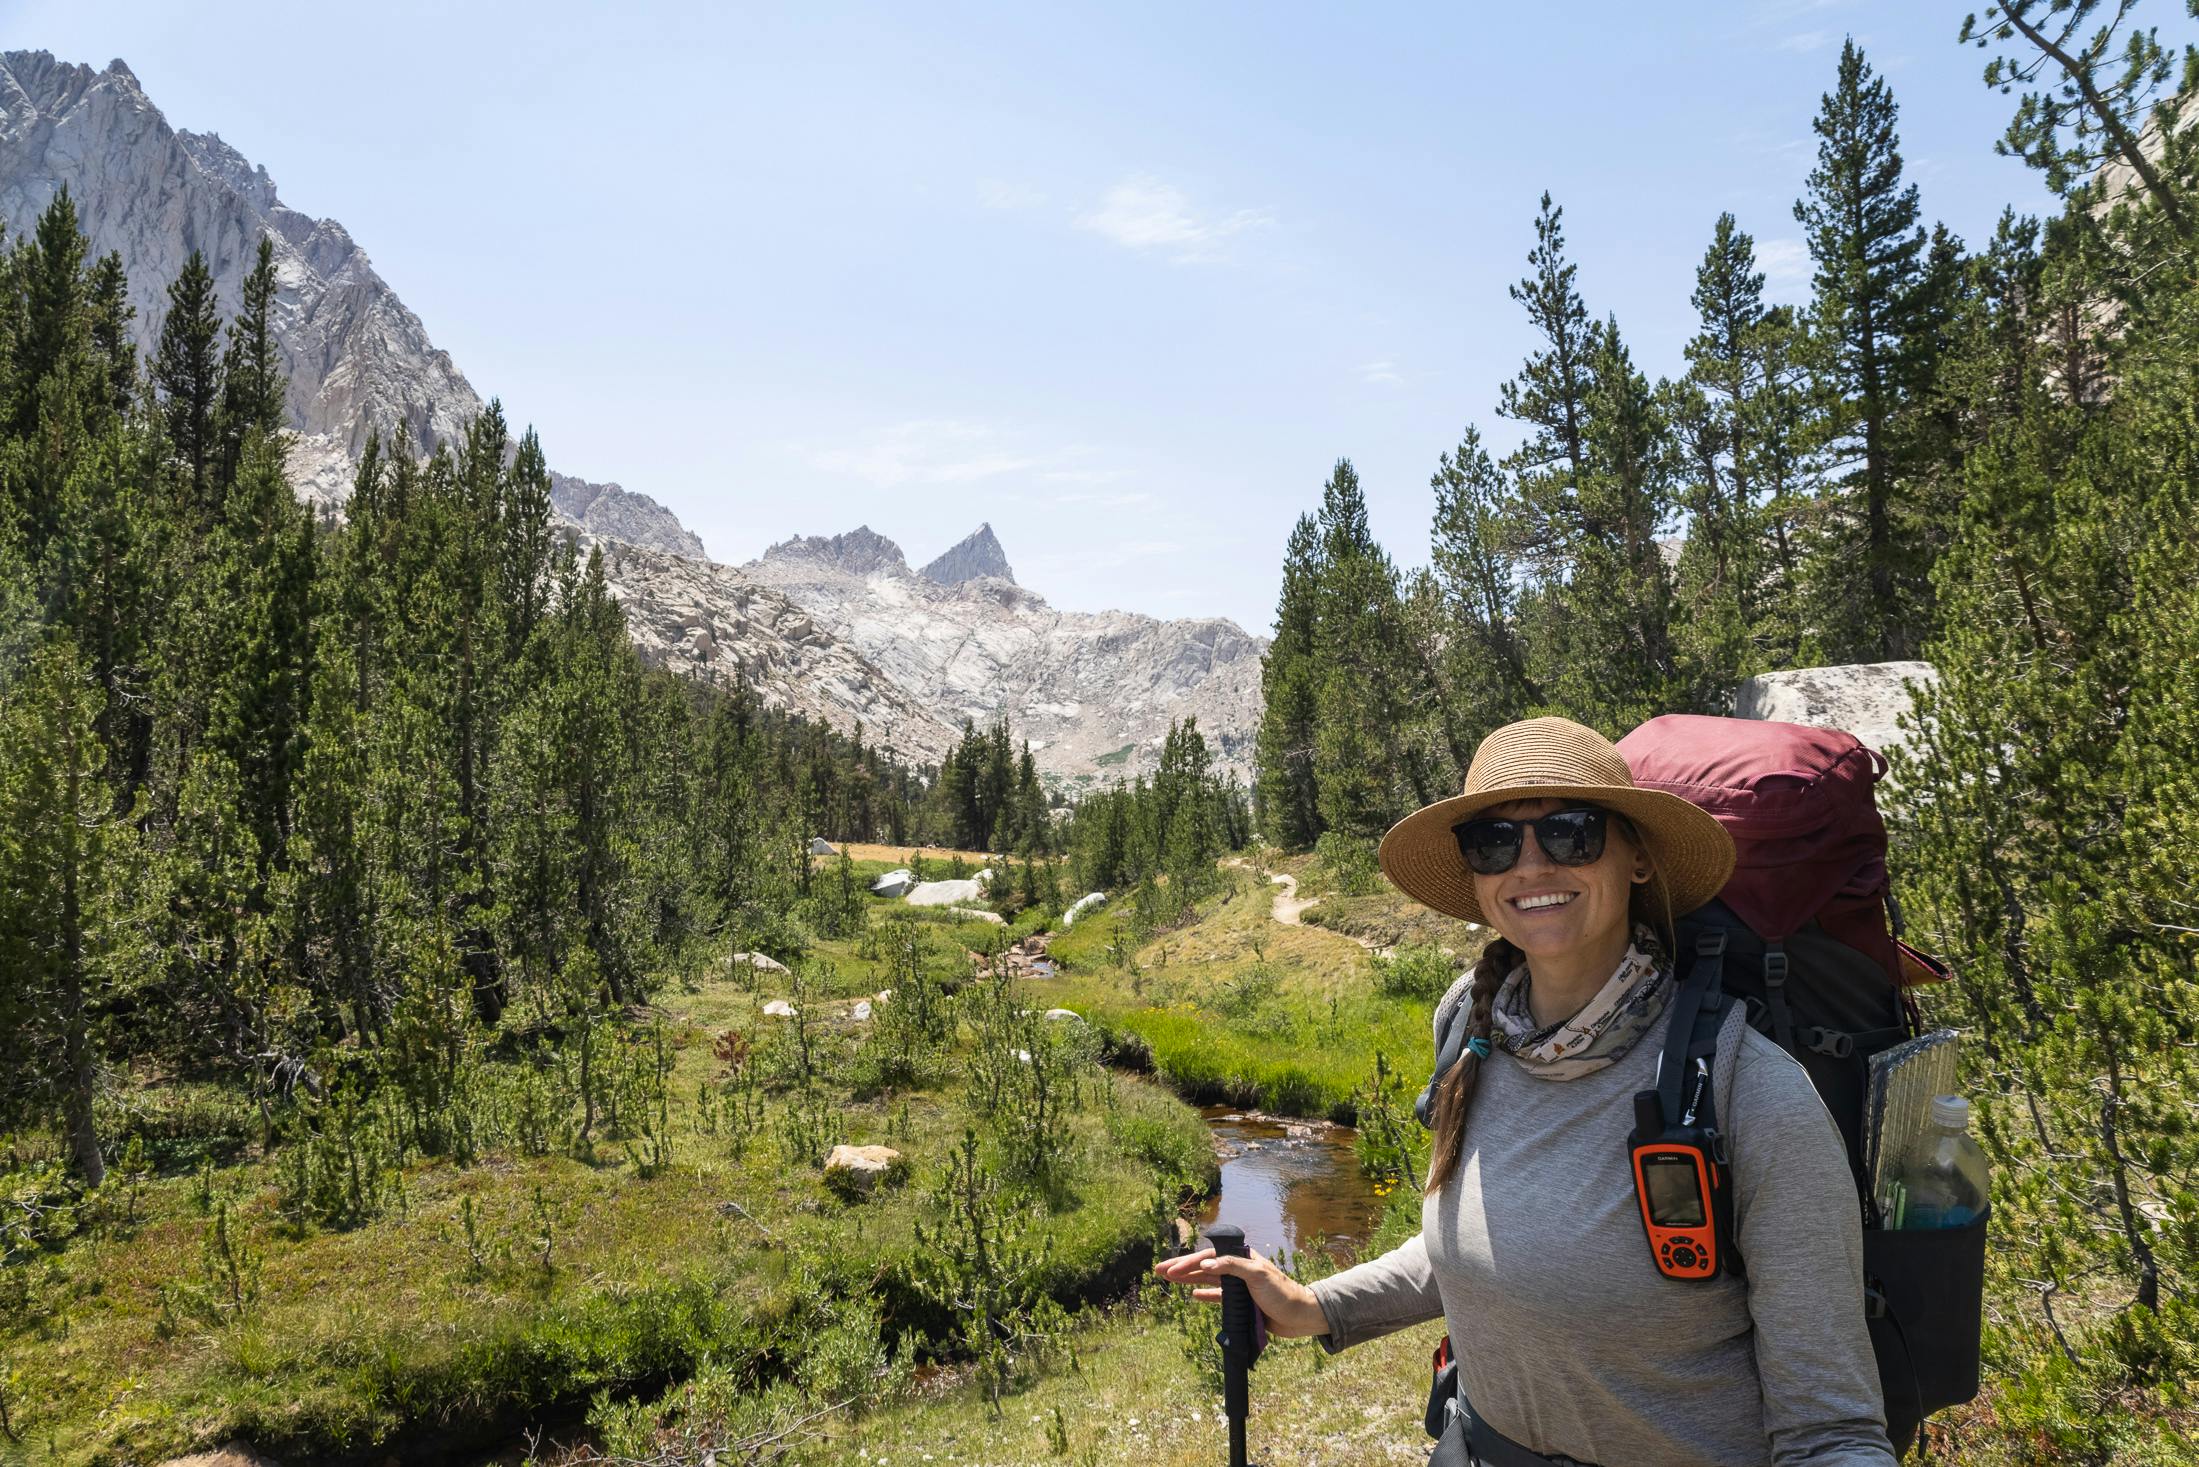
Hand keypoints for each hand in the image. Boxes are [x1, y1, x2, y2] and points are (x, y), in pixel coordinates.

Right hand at [1151, 1245, 1329, 1337]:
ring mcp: (1239, 1286)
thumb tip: (1205, 1263)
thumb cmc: (1282, 1293)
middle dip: (1182, 1268)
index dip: (1188, 1262)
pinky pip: (1218, 1297)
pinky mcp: (1242, 1303)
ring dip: (1189, 1280)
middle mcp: (1238, 1269)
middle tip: (1159, 1270)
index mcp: (1242, 1258)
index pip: (1209, 1256)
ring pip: (1208, 1280)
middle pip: (1204, 1266)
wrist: (1300, 1316)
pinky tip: (1193, 1295)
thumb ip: (1231, 1267)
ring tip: (1169, 1280)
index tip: (1171, 1270)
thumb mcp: (1258, 1275)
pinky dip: (1206, 1295)